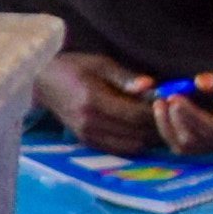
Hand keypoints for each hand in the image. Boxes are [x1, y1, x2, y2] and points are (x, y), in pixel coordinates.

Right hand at [41, 50, 163, 154]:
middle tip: (169, 113)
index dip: (158, 111)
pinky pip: (119, 149)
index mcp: (93, 101)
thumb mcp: (100, 64)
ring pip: (131, 146)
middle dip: (158, 126)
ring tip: (157, 122)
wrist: (42, 82)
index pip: (136, 114)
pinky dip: (135, 143)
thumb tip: (151, 86)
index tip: (170, 101)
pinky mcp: (87, 142)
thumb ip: (126, 77)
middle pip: (137, 133)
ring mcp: (87, 135)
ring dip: (149, 137)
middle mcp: (90, 123)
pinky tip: (141, 130)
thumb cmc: (73, 67)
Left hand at [150, 63, 212, 159]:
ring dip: (167, 127)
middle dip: (174, 121)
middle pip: (194, 142)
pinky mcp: (208, 146)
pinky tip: (164, 111)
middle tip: (163, 98)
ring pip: (184, 147)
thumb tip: (198, 81)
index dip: (190, 116)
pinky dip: (169, 130)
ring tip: (160, 103)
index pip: (212, 129)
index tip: (175, 97)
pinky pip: (183, 145)